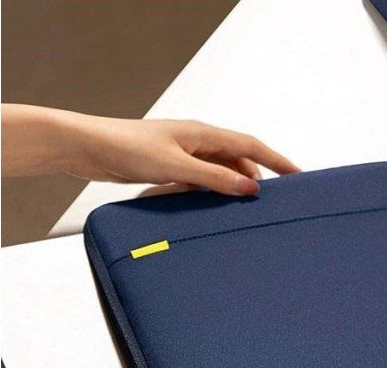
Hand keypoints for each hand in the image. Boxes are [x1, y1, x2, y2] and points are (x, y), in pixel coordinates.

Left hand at [2, 105, 299, 194]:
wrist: (87, 148)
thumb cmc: (125, 149)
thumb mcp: (177, 167)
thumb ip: (214, 179)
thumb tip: (250, 188)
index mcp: (203, 134)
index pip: (251, 146)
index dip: (278, 161)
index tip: (299, 176)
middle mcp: (196, 141)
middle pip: (238, 161)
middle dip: (256, 180)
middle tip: (272, 204)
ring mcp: (182, 154)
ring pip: (218, 173)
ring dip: (231, 190)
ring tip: (243, 213)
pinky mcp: (168, 168)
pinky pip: (199, 182)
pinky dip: (210, 194)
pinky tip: (210, 211)